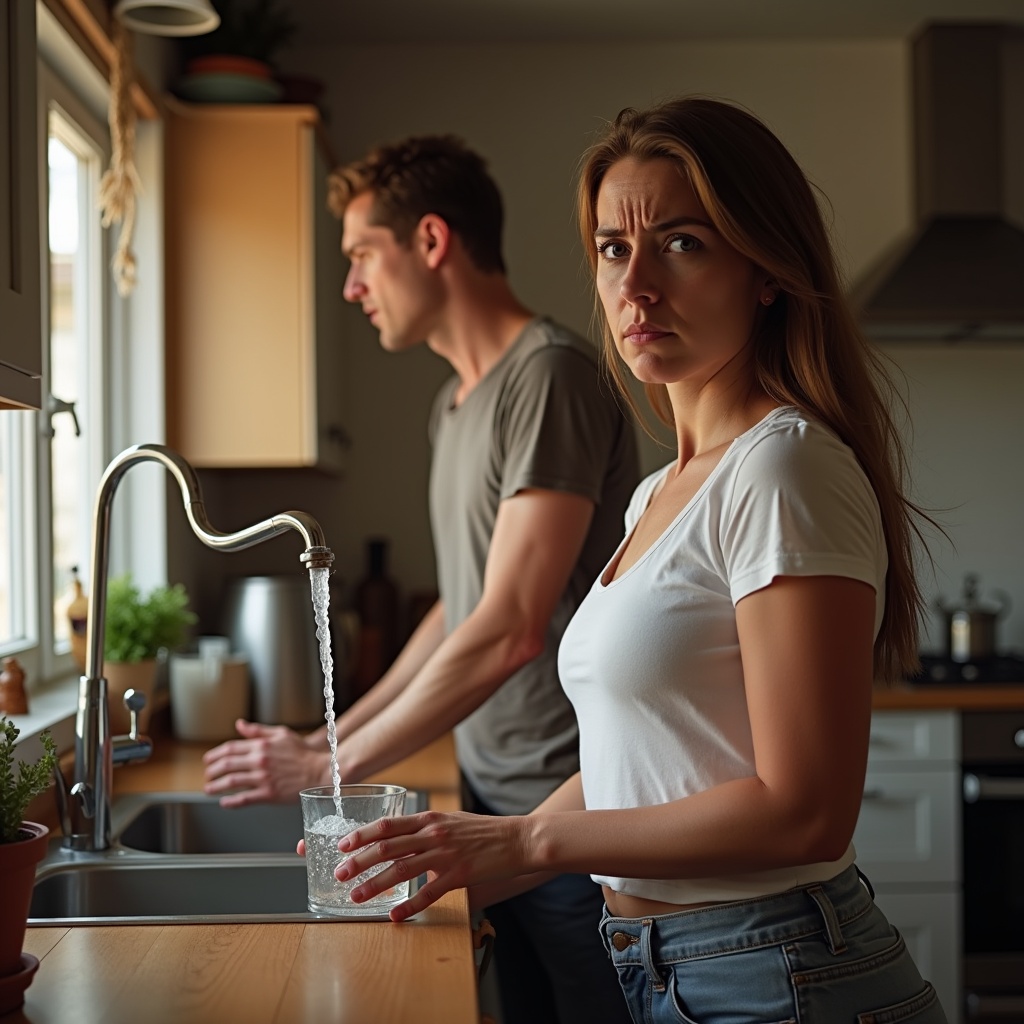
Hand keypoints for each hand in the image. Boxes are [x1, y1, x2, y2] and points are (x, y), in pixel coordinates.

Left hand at [203, 719, 327, 806]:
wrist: (320, 771)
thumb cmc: (302, 753)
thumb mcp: (282, 734)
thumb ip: (258, 731)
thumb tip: (239, 725)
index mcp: (262, 745)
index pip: (230, 748)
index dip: (215, 754)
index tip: (208, 760)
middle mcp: (260, 761)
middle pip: (227, 764)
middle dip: (212, 771)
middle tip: (207, 775)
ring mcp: (263, 778)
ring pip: (231, 782)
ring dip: (216, 786)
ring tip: (209, 789)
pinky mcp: (268, 794)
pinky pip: (244, 799)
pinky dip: (231, 802)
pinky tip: (224, 803)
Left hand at [330, 810, 530, 921]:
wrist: (518, 839)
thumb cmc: (485, 831)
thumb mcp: (452, 821)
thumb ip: (426, 829)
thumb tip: (402, 838)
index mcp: (430, 818)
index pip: (388, 824)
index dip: (362, 835)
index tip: (342, 845)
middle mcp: (434, 834)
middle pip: (388, 846)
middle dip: (359, 861)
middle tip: (339, 873)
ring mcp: (446, 854)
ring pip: (402, 870)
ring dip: (375, 884)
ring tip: (356, 896)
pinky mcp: (460, 875)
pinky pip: (429, 893)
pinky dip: (410, 905)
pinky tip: (395, 916)